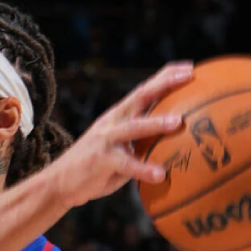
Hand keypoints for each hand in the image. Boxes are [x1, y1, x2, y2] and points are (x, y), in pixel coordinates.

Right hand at [53, 62, 192, 206]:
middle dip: (164, 83)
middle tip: (189, 75)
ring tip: (178, 122)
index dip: (166, 76)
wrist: (60, 182)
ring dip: (155, 123)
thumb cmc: (98, 165)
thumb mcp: (121, 147)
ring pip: (133, 127)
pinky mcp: (100, 160)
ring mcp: (105, 139)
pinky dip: (144, 169)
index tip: (190, 67)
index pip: (144, 90)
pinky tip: (161, 174)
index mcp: (119, 116)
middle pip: (140, 96)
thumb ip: (142, 141)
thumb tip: (176, 144)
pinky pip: (126, 165)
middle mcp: (112, 122)